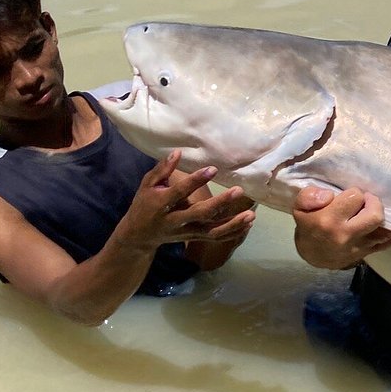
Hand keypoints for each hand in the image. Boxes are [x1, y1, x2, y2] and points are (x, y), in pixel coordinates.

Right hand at [117, 151, 254, 253]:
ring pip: (211, 232)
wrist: (139, 236)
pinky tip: (247, 224)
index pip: (180, 192)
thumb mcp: (147, 185)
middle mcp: (175, 220)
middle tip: (239, 191)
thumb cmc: (144, 204)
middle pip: (200, 214)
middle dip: (220, 203)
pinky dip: (232, 233)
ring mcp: (186, 232)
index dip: (195, 181)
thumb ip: (162, 170)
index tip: (213, 169)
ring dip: (232, 224)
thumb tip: (178, 152)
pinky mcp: (194, 238)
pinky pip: (215, 238)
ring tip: (251, 215)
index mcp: (161, 204)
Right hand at [292, 186, 390, 269]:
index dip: (353, 193)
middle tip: (365, 201)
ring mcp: (362, 246)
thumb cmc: (309, 225)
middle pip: (376, 214)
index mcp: (329, 221)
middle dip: (373, 202)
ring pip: (388, 230)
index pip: (354, 198)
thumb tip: (328, 195)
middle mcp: (347, 236)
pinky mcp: (371, 251)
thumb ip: (309, 196)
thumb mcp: (300, 208)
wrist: (313, 254)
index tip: (346, 196)